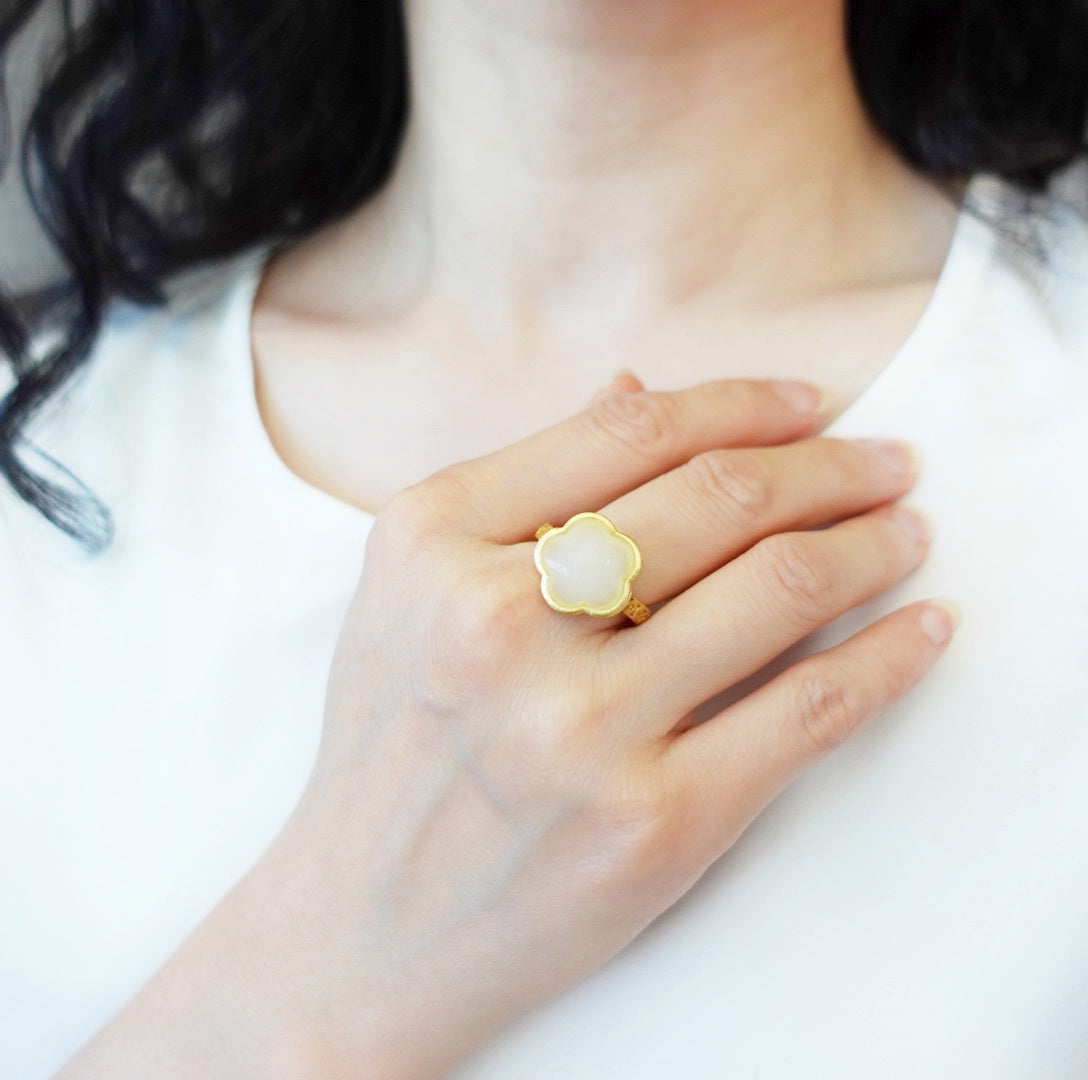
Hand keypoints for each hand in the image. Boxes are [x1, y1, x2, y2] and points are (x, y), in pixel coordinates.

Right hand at [243, 373, 954, 1078]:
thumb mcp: (412, 590)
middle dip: (831, 467)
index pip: (631, 429)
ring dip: (872, 545)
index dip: (744, 403)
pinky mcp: (654, 822)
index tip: (811, 405)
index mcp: (435, 541)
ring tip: (906, 533)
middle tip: (886, 464)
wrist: (364, 925)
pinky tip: (921, 628)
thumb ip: (523, 487)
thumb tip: (638, 389)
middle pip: (720, 497)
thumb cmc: (392, 745)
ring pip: (779, 588)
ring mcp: (580, 727)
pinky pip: (810, 710)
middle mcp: (500, 621)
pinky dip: (888, 658)